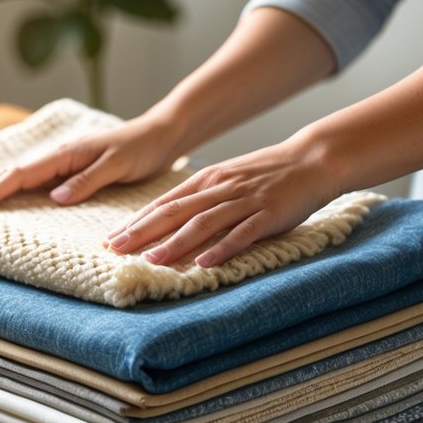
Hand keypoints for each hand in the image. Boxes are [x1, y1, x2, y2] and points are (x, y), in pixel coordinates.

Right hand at [0, 113, 182, 212]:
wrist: (160, 134)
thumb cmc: (143, 148)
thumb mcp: (118, 165)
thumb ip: (87, 181)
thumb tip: (53, 197)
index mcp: (64, 155)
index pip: (18, 175)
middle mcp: (57, 158)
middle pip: (8, 174)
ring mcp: (60, 164)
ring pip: (17, 178)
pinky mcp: (68, 172)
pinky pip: (32, 183)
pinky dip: (11, 190)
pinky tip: (1, 198)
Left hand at [105, 137, 340, 267]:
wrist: (312, 159)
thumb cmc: (267, 174)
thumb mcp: (227, 180)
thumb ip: (201, 198)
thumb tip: (170, 221)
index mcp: (206, 181)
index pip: (163, 203)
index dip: (136, 222)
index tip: (110, 239)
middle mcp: (219, 189)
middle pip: (173, 212)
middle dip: (142, 232)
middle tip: (115, 249)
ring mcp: (243, 201)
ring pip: (202, 224)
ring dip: (175, 244)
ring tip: (151, 261)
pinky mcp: (267, 215)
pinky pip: (240, 233)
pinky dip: (221, 249)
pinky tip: (203, 264)